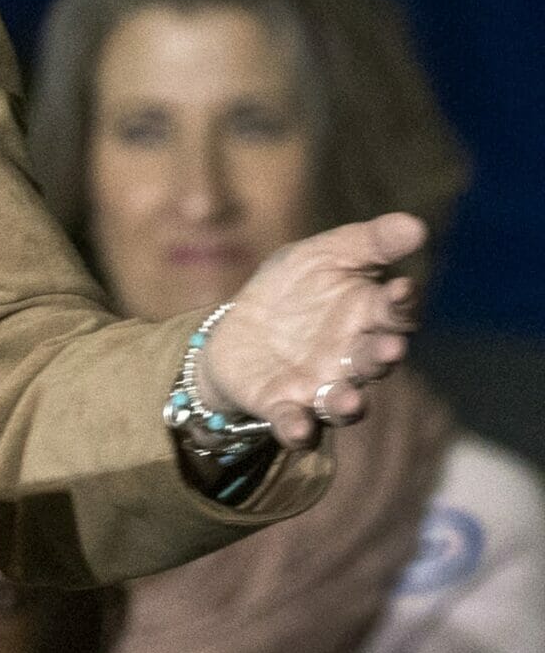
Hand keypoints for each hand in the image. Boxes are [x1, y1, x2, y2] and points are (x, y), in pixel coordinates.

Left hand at [202, 212, 424, 450]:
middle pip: (374, 361)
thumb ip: (368, 242)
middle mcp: (352, 359)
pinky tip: (297, 427)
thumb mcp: (322, 255)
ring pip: (343, 402)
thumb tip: (416, 224)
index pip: (394, 313)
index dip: (401, 302)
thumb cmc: (293, 288)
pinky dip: (297, 428)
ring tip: (349, 399)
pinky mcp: (281, 406)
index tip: (400, 288)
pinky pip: (295, 423)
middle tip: (389, 349)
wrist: (236, 326)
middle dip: (382, 356)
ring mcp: (319, 387)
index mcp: (367, 318)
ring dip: (348, 402)